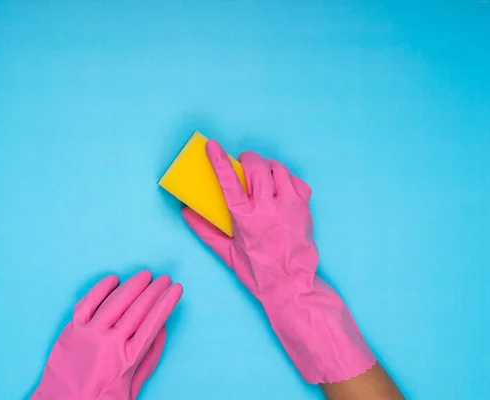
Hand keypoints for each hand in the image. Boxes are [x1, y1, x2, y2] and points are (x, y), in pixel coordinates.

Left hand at [32, 271, 182, 398]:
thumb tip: (161, 331)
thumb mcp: (131, 390)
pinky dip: (100, 289)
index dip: (166, 303)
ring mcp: (88, 334)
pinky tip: (113, 280)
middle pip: (137, 308)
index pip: (153, 322)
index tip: (176, 289)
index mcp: (128, 359)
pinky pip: (86, 303)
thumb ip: (147, 361)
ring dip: (132, 285)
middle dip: (154, 291)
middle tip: (164, 278)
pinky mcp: (71, 331)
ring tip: (145, 276)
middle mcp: (109, 342)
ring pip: (115, 302)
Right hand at [182, 140, 375, 383]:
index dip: (219, 160)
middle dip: (247, 159)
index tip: (213, 145)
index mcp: (245, 218)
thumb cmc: (258, 272)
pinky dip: (287, 178)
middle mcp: (267, 207)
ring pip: (277, 169)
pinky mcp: (304, 207)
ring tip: (262, 174)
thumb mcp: (227, 253)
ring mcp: (289, 205)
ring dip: (267, 166)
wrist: (292, 284)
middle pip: (256, 167)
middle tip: (243, 163)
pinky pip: (296, 180)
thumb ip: (205, 230)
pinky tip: (280, 186)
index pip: (228, 181)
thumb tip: (186, 213)